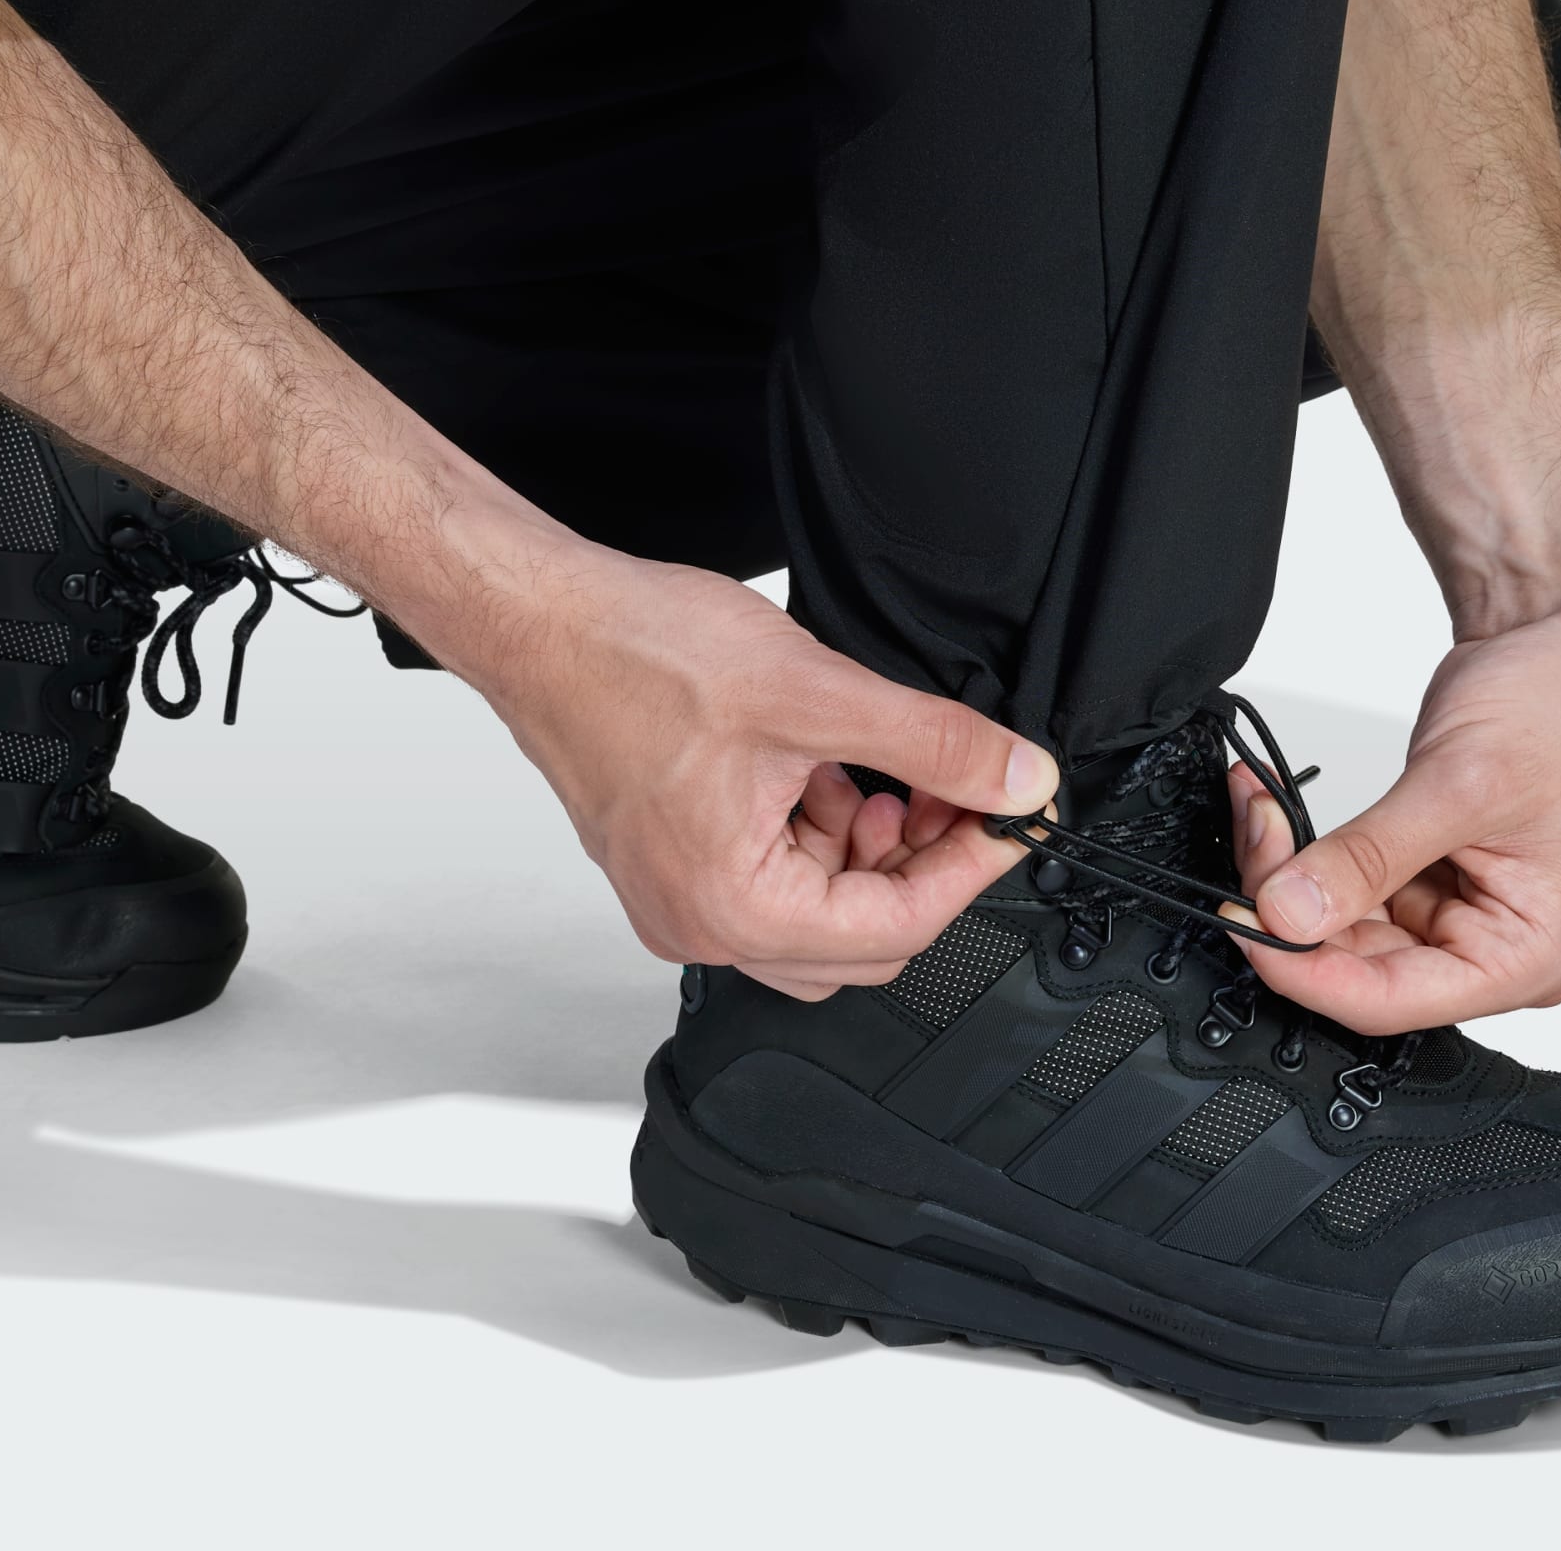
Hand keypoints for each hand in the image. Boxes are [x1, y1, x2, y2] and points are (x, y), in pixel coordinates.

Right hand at [434, 527, 1057, 1000]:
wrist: (542, 619)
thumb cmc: (637, 655)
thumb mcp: (817, 694)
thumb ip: (933, 745)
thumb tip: (1018, 781)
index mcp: (733, 908)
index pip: (896, 929)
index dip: (969, 867)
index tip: (1007, 813)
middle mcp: (698, 925)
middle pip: (861, 940)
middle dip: (917, 862)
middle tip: (947, 788)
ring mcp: (677, 899)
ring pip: (818, 913)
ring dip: (865, 848)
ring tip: (869, 766)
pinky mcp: (669, 864)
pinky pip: (770, 881)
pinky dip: (813, 834)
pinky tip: (817, 767)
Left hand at [1231, 560, 1560, 1033]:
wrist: (1560, 639)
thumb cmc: (1560, 707)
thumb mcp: (1459, 785)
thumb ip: (1368, 857)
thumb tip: (1288, 914)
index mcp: (1527, 957)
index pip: (1390, 999)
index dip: (1305, 969)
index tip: (1245, 920)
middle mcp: (1489, 949)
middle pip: (1352, 962)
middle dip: (1286, 900)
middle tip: (1253, 830)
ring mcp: (1451, 913)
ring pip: (1334, 923)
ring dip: (1283, 868)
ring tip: (1258, 802)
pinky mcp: (1418, 875)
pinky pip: (1341, 881)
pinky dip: (1299, 845)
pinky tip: (1270, 805)